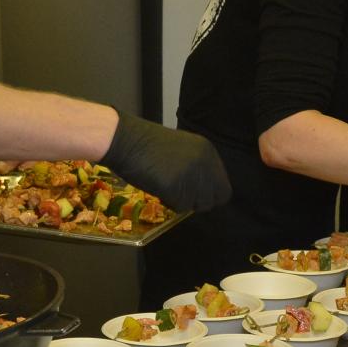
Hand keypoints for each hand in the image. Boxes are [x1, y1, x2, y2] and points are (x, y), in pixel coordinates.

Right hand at [104, 113, 230, 210]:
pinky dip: (169, 202)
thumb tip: (204, 192)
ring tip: (166, 188)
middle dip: (198, 202)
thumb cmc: (148, 145)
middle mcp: (205, 163)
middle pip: (214, 199)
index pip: (223, 187)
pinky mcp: (175, 187)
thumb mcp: (182, 151)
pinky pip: (179, 207)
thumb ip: (197, 167)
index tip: (193, 193)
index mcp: (208, 152)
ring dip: (182, 202)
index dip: (208, 194)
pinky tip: (158, 188)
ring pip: (197, 205)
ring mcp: (191, 175)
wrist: (124, 139)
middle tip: (180, 195)